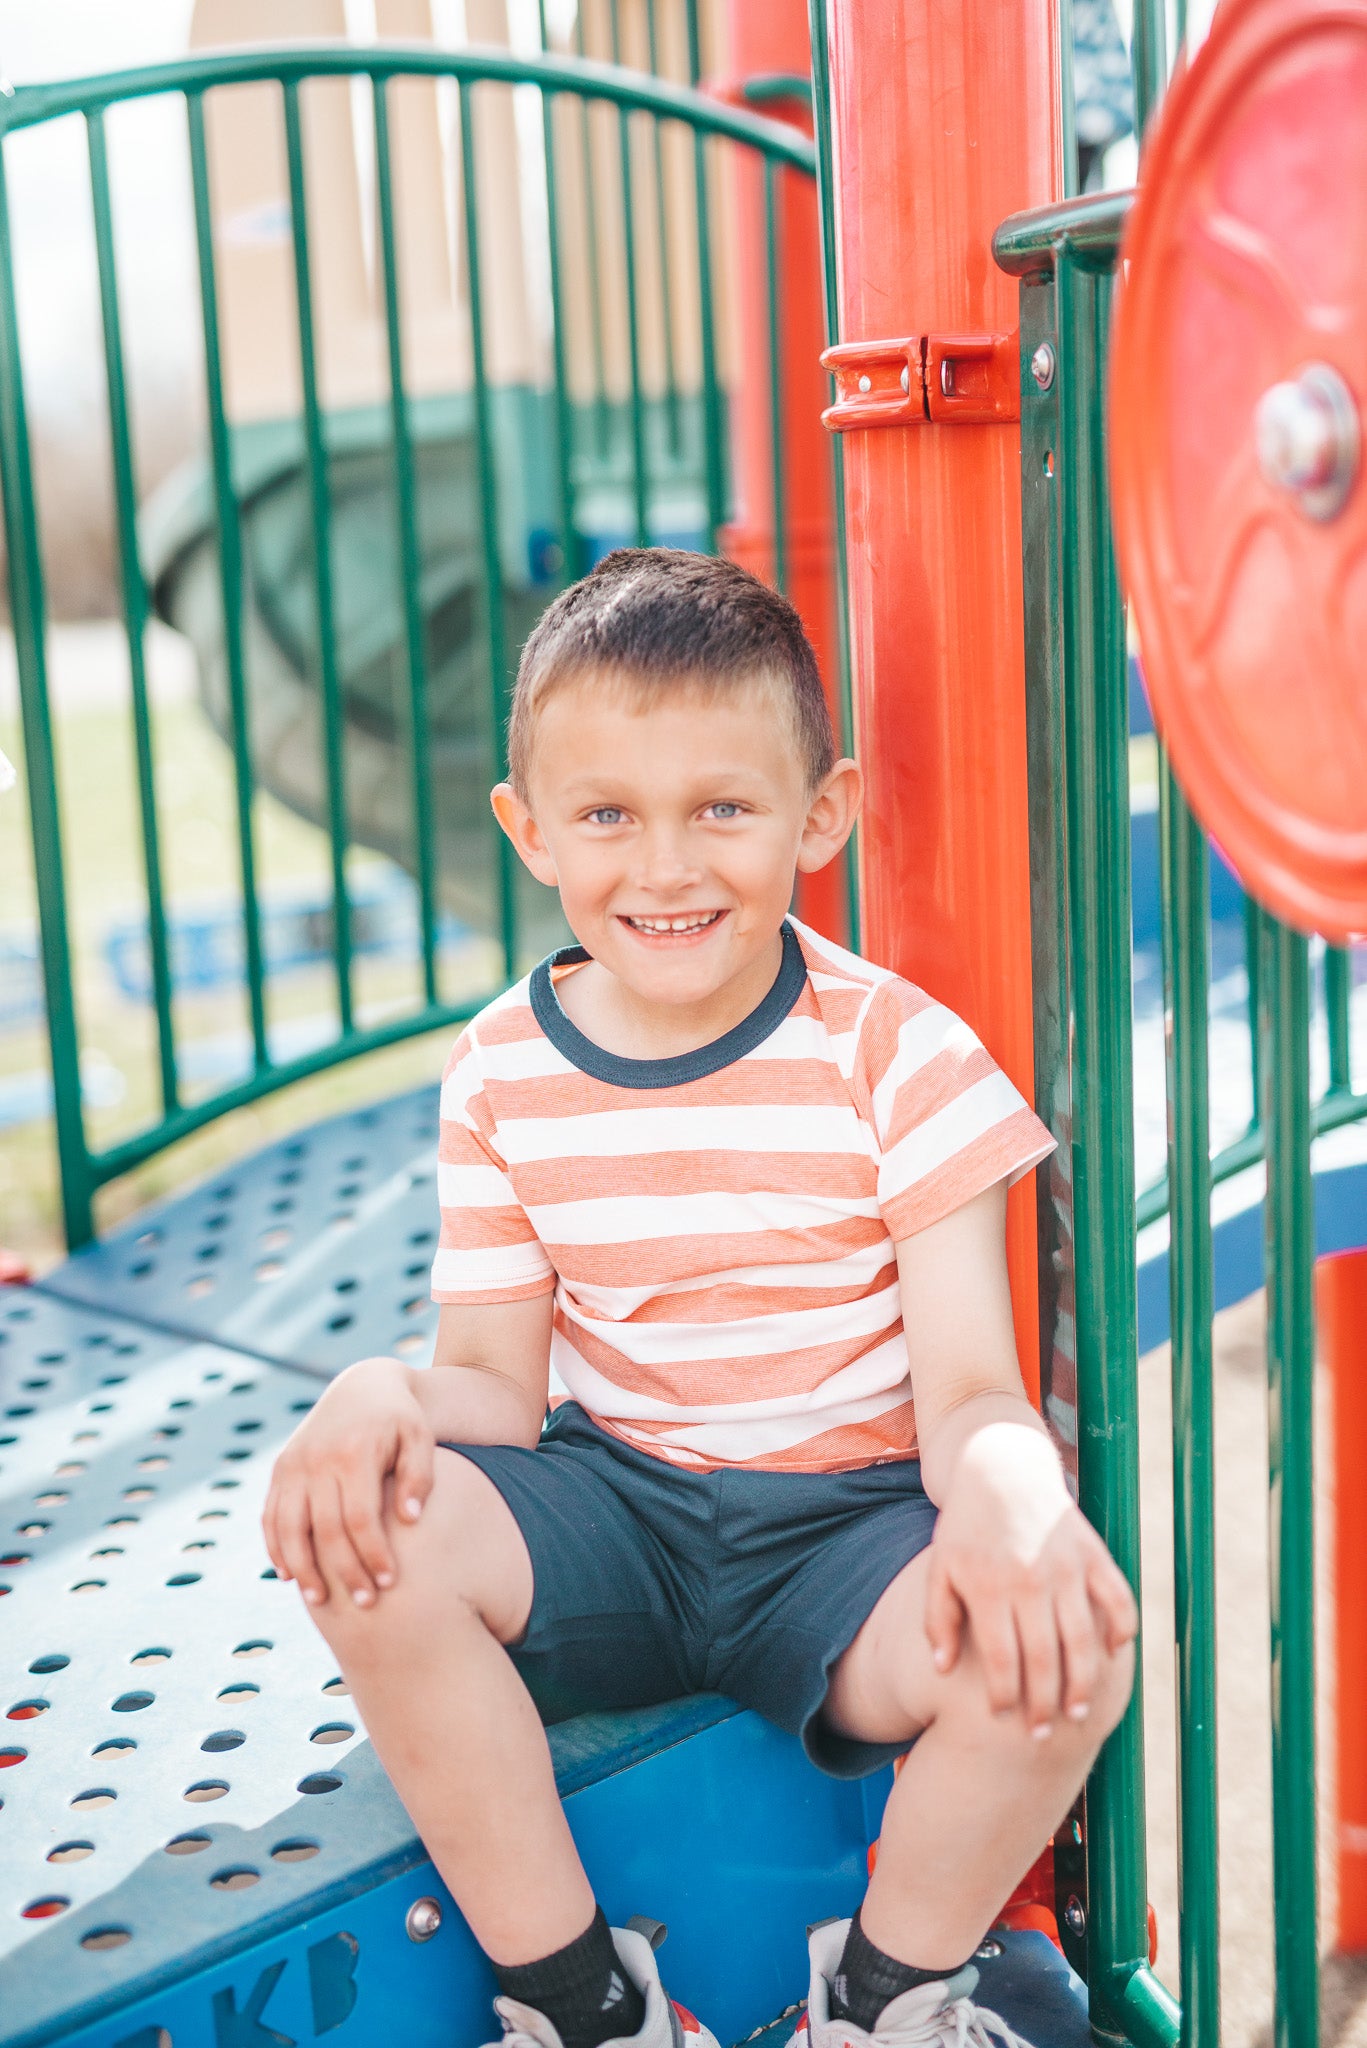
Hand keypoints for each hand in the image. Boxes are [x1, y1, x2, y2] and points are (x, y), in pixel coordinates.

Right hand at [262, 1356, 434, 1608]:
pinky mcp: (281, 1469)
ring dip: (302, 1567)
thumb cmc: (400, 1419)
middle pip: (325, 1529)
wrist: (362, 1386)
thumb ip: (420, 1475)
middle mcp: (317, 1459)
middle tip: (365, 1603)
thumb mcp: (420, 1437)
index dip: (373, 1554)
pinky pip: (271, 1515)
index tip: (389, 1583)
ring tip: (319, 1599)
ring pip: (289, 1527)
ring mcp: (293, 1464)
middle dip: (343, 1570)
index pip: (360, 1518)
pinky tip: (289, 1574)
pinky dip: (276, 1547)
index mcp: (353, 1453)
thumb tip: (410, 1520)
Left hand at [923, 1420, 1137, 1734]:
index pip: (1001, 1658)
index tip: (1002, 1719)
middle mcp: (1031, 1579)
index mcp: (990, 1586)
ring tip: (1077, 1716)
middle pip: (1044, 1659)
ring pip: (1083, 1640)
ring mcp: (1067, 1566)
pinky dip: (1120, 1630)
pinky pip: (1117, 1599)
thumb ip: (937, 1620)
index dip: (1003, 1696)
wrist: (1000, 1468)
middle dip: (1043, 1705)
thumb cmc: (965, 1529)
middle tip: (1040, 1737)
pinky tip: (1112, 1656)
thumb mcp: (939, 1569)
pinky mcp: (1093, 1553)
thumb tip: (940, 1671)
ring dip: (1083, 1684)